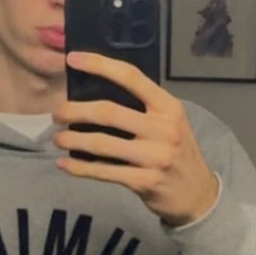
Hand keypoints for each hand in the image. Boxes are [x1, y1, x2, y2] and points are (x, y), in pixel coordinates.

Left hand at [52, 53, 220, 226]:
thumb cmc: (177, 153)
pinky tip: (65, 164)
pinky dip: (79, 168)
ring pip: (101, 144)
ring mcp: (155, 157)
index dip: (99, 65)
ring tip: (58, 139)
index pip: (131, 77)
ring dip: (72, 141)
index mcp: (169, 107)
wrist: (198, 195)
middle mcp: (163, 129)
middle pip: (108, 112)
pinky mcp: (144, 181)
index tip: (73, 59)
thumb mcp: (171, 123)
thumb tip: (95, 94)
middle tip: (57, 115)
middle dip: (74, 111)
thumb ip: (144, 108)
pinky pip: (103, 172)